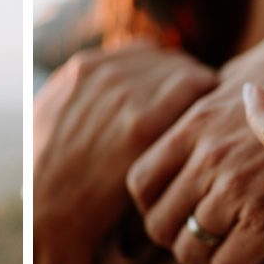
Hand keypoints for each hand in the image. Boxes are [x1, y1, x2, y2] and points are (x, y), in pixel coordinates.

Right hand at [35, 40, 216, 253]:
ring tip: (210, 120)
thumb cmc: (53, 172)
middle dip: (186, 83)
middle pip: (168, 59)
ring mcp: (122, 94)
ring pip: (186, 68)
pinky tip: (213, 122)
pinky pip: (196, 85)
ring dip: (201, 93)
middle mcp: (103, 72)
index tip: (177, 96)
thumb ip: (81, 91)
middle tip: (202, 112)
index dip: (165, 74)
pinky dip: (209, 99)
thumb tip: (109, 77)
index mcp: (83, 68)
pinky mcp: (142, 123)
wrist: (50, 211)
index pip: (145, 52)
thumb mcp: (52, 116)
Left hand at [126, 34, 263, 263]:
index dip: (151, 206)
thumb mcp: (254, 73)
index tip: (171, 212)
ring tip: (229, 250)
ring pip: (191, 248)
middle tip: (201, 240)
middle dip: (177, 237)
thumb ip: (220, 92)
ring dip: (208, 255)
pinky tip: (257, 259)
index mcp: (195, 124)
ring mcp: (234, 191)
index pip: (140, 181)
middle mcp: (207, 159)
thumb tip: (206, 92)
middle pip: (159, 222)